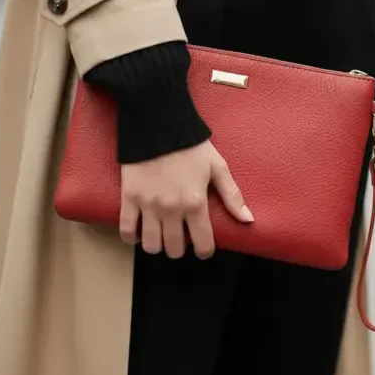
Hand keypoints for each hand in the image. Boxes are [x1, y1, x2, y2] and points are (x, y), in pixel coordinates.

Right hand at [119, 141, 253, 258]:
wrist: (158, 124)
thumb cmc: (191, 145)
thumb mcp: (217, 167)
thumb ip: (232, 196)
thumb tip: (248, 220)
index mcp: (195, 203)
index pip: (203, 244)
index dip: (205, 251)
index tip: (203, 247)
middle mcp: (172, 209)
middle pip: (174, 249)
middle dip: (179, 248)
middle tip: (180, 238)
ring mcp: (148, 205)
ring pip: (150, 245)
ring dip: (156, 245)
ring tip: (160, 236)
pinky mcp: (129, 198)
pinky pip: (126, 229)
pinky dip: (131, 237)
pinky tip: (139, 232)